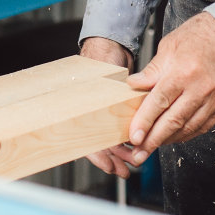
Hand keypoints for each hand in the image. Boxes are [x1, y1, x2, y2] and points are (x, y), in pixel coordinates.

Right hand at [79, 37, 142, 178]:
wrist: (110, 45)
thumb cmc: (100, 57)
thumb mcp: (101, 79)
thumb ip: (104, 96)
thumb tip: (108, 115)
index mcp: (79, 109)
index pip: (86, 139)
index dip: (98, 156)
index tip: (110, 166)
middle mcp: (90, 113)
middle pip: (100, 143)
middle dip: (113, 159)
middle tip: (125, 169)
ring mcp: (103, 112)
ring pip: (110, 139)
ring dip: (121, 152)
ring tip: (133, 161)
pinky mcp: (115, 109)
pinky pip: (118, 129)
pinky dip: (127, 138)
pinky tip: (135, 146)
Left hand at [123, 11, 214, 161]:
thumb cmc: (199, 36)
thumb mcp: (169, 47)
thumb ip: (151, 71)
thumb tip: (132, 87)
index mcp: (183, 72)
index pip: (159, 102)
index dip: (145, 122)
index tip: (134, 137)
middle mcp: (199, 88)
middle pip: (173, 121)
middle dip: (153, 140)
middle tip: (139, 154)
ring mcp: (213, 99)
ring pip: (188, 128)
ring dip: (168, 140)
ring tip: (152, 148)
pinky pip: (202, 126)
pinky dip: (186, 135)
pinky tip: (173, 138)